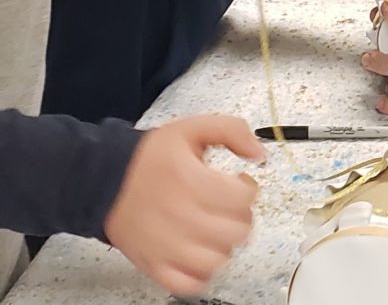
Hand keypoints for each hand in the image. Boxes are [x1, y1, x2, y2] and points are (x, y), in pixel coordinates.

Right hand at [104, 115, 263, 296]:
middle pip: (237, 231)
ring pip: (219, 260)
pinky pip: (190, 283)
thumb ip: (233, 131)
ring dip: (225, 244)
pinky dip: (202, 272)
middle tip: (228, 205)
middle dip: (240, 215)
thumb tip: (258, 152)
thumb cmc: (148, 158)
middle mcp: (180, 217)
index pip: (243, 198)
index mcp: (191, 181)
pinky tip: (201, 252)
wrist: (105, 181)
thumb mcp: (193, 129)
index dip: (248, 188)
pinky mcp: (155, 265)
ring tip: (216, 227)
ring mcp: (167, 246)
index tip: (239, 182)